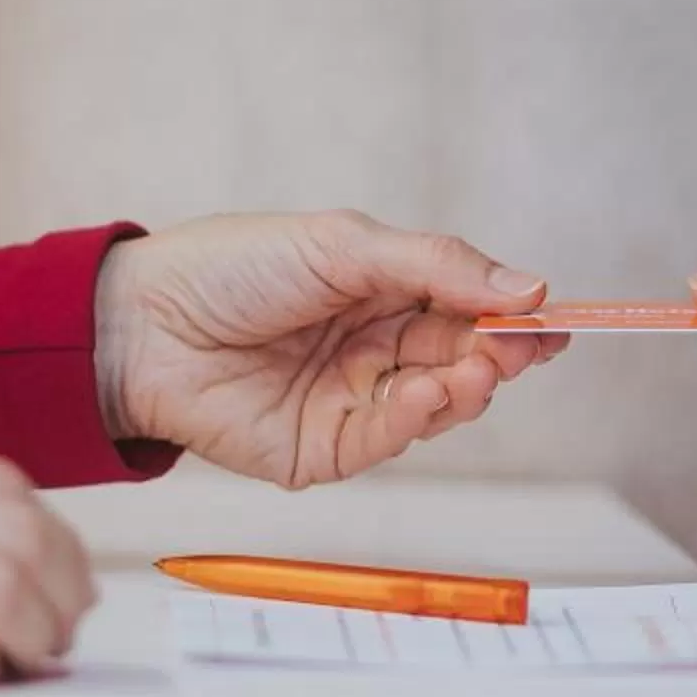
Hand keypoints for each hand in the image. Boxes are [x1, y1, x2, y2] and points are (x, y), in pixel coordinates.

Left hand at [93, 210, 561, 487]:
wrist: (141, 326)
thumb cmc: (229, 268)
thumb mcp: (344, 246)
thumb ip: (437, 266)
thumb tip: (527, 287)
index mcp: (381, 292)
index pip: (468, 307)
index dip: (514, 315)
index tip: (555, 318)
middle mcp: (375, 349)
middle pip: (464, 357)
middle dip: (503, 353)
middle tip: (532, 346)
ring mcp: (353, 402)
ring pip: (438, 404)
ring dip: (466, 387)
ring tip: (480, 367)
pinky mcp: (326, 450)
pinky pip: (389, 439)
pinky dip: (418, 417)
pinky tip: (429, 393)